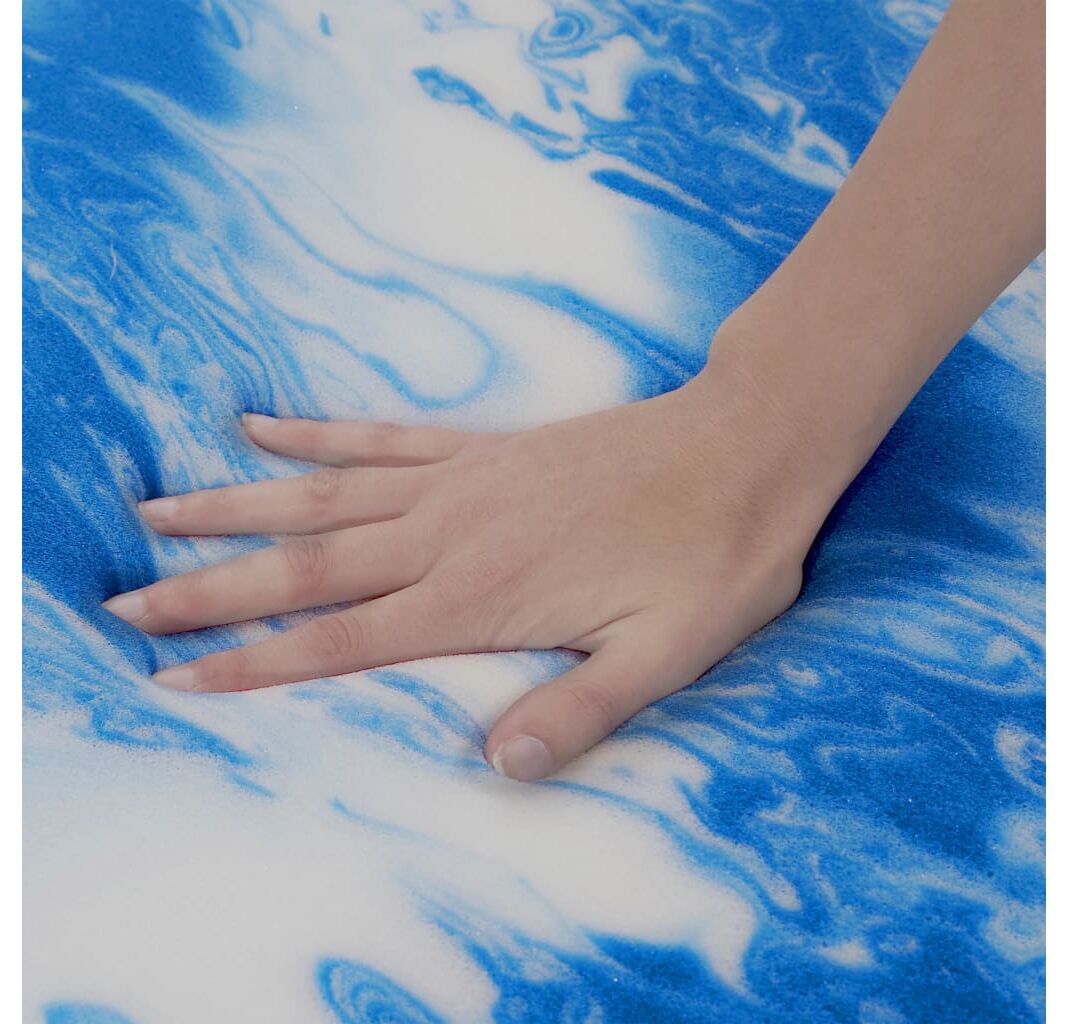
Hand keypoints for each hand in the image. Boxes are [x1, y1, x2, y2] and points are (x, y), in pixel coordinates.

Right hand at [104, 363, 826, 780]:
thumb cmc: (715, 556)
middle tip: (124, 602)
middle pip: (305, 563)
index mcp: (483, 595)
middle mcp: (451, 532)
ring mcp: (461, 480)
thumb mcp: (668, 654)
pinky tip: (261, 426)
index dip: (255, 662)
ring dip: (235, 507)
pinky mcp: (482, 446)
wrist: (748, 445)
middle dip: (209, 587)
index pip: (342, 637)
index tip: (177, 676)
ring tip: (155, 511)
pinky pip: (379, 437)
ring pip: (323, 496)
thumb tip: (500, 767)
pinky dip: (315, 434)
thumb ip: (582, 710)